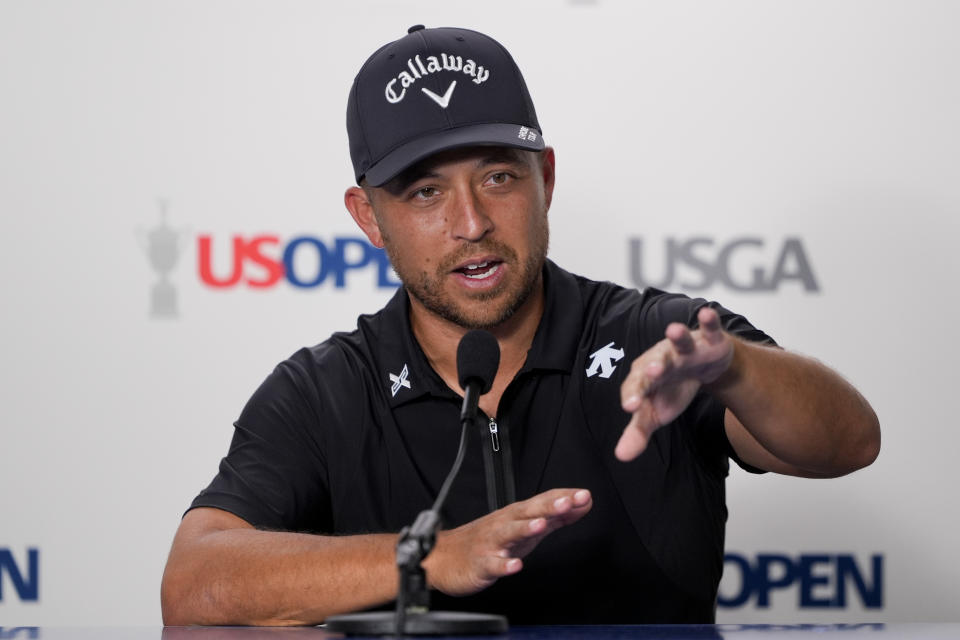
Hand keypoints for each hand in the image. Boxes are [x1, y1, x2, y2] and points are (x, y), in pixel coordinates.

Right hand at [424, 488, 591, 595]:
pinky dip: (504, 564)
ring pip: (509, 534)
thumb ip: (555, 517)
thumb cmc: (489, 541)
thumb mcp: (526, 527)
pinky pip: (493, 565)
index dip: (564, 499)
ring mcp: (492, 544)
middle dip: (548, 507)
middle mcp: (505, 525)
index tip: (585, 495)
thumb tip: (583, 504)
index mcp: (517, 516)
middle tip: (567, 502)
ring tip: (540, 525)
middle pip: (528, 512)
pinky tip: (514, 565)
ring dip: (525, 528)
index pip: (543, 502)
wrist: (444, 558)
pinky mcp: (481, 564)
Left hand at [616, 306, 734, 460]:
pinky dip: (708, 321)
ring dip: (677, 336)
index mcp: (645, 378)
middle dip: (656, 367)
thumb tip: (621, 456)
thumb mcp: (656, 412)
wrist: (702, 368)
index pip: (636, 387)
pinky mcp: (708, 341)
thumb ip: (638, 431)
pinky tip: (706, 313)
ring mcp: (685, 348)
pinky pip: (708, 329)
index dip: (634, 395)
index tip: (631, 407)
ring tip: (674, 330)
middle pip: (657, 363)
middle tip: (652, 372)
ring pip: (680, 342)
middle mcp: (663, 359)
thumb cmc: (671, 388)